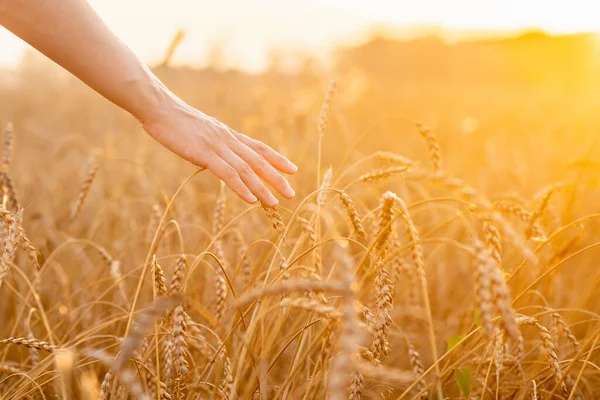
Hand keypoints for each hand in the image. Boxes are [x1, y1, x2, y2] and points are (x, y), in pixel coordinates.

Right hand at [141, 98, 296, 205]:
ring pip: (246, 170)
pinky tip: (251, 200)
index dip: (277, 159)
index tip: (292, 170)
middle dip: (276, 178)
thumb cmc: (175, 121)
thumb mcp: (201, 133)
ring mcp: (217, 146)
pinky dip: (241, 187)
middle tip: (291, 193)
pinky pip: (227, 173)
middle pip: (258, 161)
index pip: (259, 147)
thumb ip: (213, 145)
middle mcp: (228, 140)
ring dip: (262, 188)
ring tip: (274, 203)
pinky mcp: (204, 154)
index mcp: (228, 135)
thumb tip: (218, 158)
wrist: (159, 108)